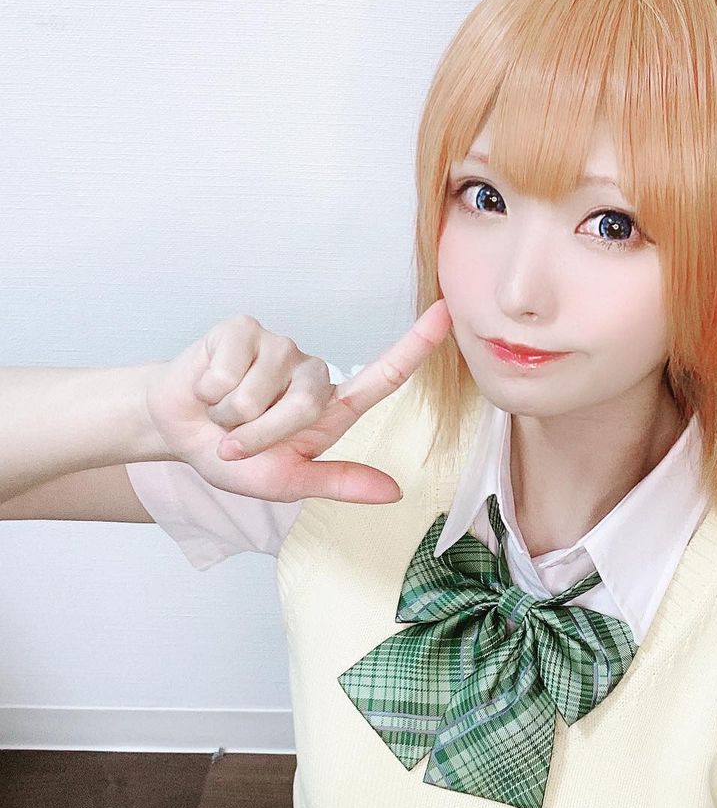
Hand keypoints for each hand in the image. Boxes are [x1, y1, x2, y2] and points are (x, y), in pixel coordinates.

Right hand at [141, 300, 452, 503]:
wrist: (178, 434)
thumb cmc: (234, 456)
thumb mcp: (288, 482)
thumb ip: (339, 483)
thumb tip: (394, 492)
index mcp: (331, 407)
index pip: (383, 375)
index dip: (416, 346)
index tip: (447, 315)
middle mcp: (311, 371)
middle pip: (303, 405)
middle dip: (260, 436)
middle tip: (238, 441)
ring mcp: (278, 345)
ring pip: (260, 390)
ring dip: (232, 416)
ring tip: (224, 414)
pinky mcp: (242, 329)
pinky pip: (229, 370)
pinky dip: (211, 392)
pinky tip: (208, 388)